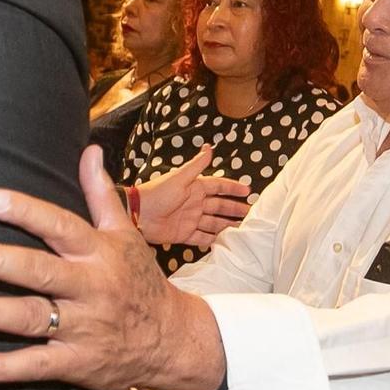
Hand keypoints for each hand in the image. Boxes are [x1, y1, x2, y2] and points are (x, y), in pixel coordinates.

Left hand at [0, 146, 227, 389]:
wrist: (173, 342)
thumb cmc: (140, 281)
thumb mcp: (127, 236)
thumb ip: (101, 194)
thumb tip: (88, 150)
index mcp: (99, 253)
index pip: (61, 227)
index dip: (29, 213)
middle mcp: (91, 288)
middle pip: (40, 272)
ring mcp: (83, 328)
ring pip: (33, 318)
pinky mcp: (76, 363)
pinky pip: (37, 366)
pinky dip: (3, 369)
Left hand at [133, 144, 249, 247]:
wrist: (139, 214)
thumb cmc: (158, 193)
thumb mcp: (179, 178)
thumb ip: (196, 165)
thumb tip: (209, 147)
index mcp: (195, 188)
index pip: (218, 186)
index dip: (232, 188)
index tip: (247, 191)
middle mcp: (195, 203)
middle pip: (219, 206)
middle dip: (234, 208)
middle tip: (250, 213)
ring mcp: (190, 219)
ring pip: (213, 223)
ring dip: (227, 225)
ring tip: (242, 229)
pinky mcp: (184, 234)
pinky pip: (202, 238)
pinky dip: (212, 240)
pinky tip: (223, 242)